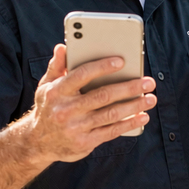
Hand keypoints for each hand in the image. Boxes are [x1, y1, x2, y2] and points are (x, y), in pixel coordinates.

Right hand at [26, 44, 157, 162]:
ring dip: (134, 106)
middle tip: (148, 82)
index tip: (122, 61)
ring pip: (111, 114)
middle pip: (103, 96)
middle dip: (128, 88)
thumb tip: (63, 46)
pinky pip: (111, 131)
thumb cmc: (48, 107)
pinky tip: (142, 116)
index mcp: (56, 92)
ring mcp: (76, 127)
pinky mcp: (85, 142)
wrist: (38, 142)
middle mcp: (66, 110)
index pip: (81, 75)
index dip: (102, 67)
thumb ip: (56, 66)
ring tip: (150, 98)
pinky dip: (129, 123)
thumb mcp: (46, 86)